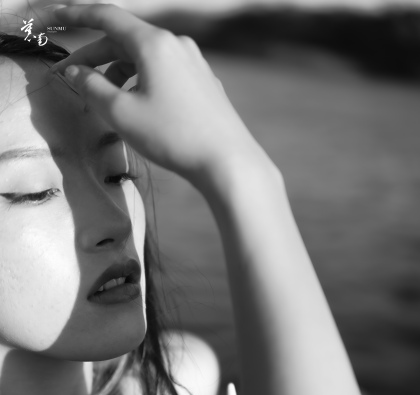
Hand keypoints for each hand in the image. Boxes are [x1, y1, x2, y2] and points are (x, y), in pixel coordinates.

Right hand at [50, 1, 252, 186]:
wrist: (228, 161)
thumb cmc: (173, 137)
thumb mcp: (122, 114)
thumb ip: (92, 88)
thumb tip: (75, 72)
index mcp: (153, 42)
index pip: (107, 17)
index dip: (76, 14)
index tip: (56, 15)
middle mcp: (175, 43)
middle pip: (124, 39)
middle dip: (95, 56)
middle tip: (70, 77)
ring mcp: (192, 60)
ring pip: (144, 57)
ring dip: (118, 72)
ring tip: (104, 99)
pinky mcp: (202, 81)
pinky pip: (162, 71)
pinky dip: (141, 80)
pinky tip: (136, 105)